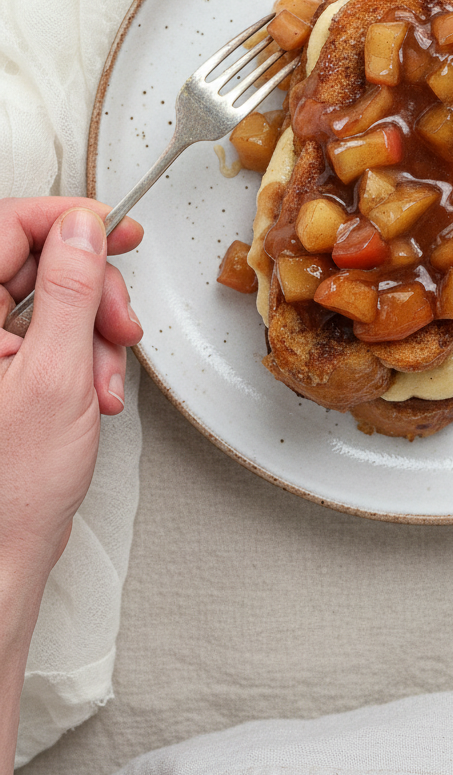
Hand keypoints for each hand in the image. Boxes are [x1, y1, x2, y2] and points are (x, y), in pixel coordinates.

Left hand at [0, 198, 142, 581]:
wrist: (1, 553)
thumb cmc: (10, 488)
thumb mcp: (56, 377)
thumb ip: (69, 293)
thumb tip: (80, 230)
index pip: (8, 227)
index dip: (66, 221)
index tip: (113, 229)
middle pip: (39, 263)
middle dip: (92, 294)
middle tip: (119, 326)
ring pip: (53, 301)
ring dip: (94, 335)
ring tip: (103, 380)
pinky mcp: (3, 368)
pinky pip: (52, 335)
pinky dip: (84, 356)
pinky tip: (94, 391)